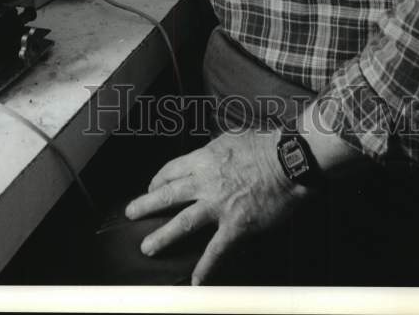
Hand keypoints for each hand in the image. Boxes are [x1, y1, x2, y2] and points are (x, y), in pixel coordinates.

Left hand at [125, 129, 309, 284]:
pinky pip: (216, 250)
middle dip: (145, 205)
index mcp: (203, 159)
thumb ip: (214, 150)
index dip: (158, 180)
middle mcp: (205, 182)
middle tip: (131, 214)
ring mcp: (218, 206)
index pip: (171, 171)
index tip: (152, 187)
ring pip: (182, 222)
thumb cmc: (264, 144)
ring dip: (162, 236)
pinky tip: (196, 281)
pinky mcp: (236, 225)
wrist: (288, 160)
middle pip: (168, 195)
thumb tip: (207, 156)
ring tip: (147, 246)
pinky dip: (206, 267)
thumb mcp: (230, 137)